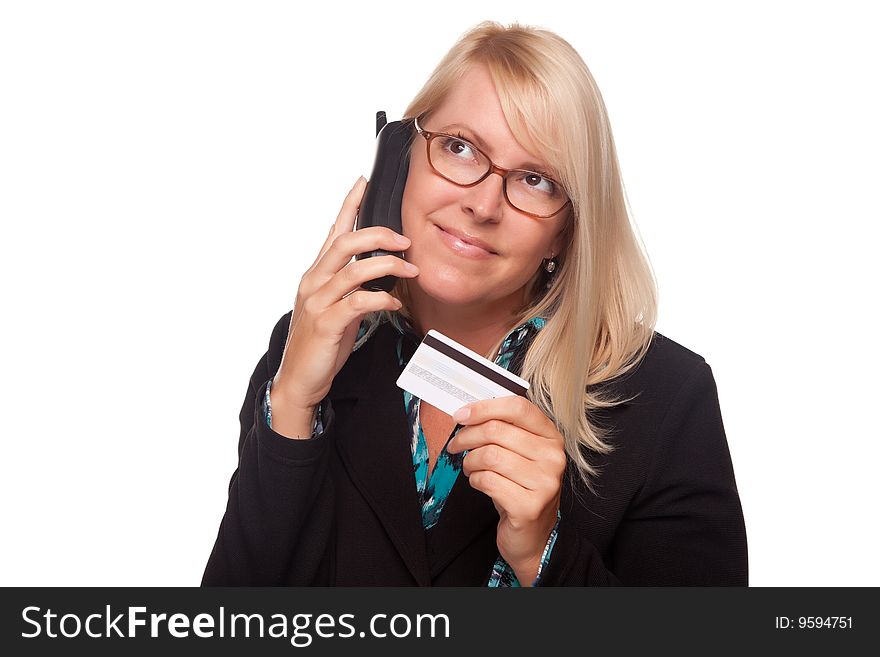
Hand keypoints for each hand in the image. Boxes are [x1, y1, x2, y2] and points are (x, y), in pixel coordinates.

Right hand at [271, 176, 419, 431]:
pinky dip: (382, 300)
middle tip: (405, 240)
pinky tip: (396, 304)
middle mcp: (314, 281)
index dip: (349, 204)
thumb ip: (352, 285)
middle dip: (379, 235)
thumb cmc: (320, 343)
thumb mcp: (335, 306)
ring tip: (411, 271)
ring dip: (389, 267)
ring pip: (355, 270)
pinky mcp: (327, 324)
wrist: (299, 379)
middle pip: (346, 243)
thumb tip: (382, 270)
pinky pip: (359, 303)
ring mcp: (318, 302)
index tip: (364, 181)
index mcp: (316, 273)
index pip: (334, 230)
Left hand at [447, 395, 565, 584]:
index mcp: (551, 437)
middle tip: (456, 444)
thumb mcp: (519, 454)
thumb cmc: (521, 489)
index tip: (461, 414)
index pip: (518, 407)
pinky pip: (488, 481)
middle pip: (497, 430)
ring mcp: (544, 483)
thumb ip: (503, 429)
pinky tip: (479, 483)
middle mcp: (553, 457)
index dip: (484, 408)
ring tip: (470, 467)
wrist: (533, 536)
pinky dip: (475, 480)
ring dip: (470, 461)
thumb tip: (468, 412)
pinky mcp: (529, 506)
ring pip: (489, 455)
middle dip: (467, 436)